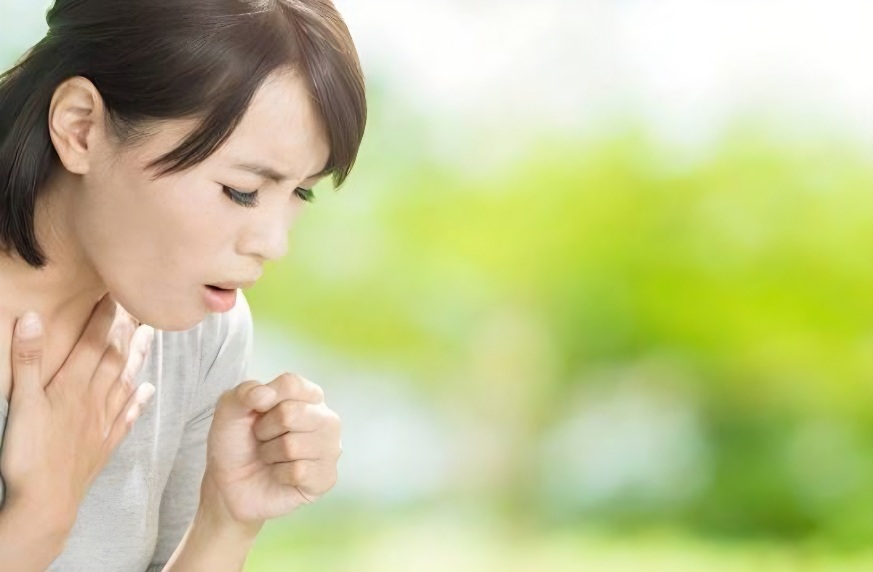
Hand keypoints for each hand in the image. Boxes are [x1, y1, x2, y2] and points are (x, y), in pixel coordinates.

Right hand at [0, 294, 155, 526]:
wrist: (46, 505)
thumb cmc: (28, 456)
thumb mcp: (22, 404)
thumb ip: (28, 359)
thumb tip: (33, 316)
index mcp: (73, 386)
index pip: (93, 342)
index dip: (105, 316)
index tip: (116, 292)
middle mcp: (94, 400)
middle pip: (114, 357)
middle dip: (127, 330)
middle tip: (141, 305)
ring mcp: (103, 422)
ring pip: (125, 380)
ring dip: (138, 357)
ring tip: (151, 336)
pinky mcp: (104, 444)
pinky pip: (127, 416)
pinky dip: (138, 400)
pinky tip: (147, 390)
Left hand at [202, 373, 342, 524]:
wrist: (231, 485)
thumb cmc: (237, 443)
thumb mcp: (230, 410)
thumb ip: (244, 392)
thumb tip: (266, 394)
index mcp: (309, 396)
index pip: (291, 384)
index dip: (264, 399)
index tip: (256, 412)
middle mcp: (326, 419)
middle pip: (291, 413)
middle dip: (265, 430)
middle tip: (263, 439)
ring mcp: (330, 448)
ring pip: (293, 445)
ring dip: (270, 454)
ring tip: (271, 458)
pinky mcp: (326, 477)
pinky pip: (298, 471)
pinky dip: (279, 474)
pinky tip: (280, 475)